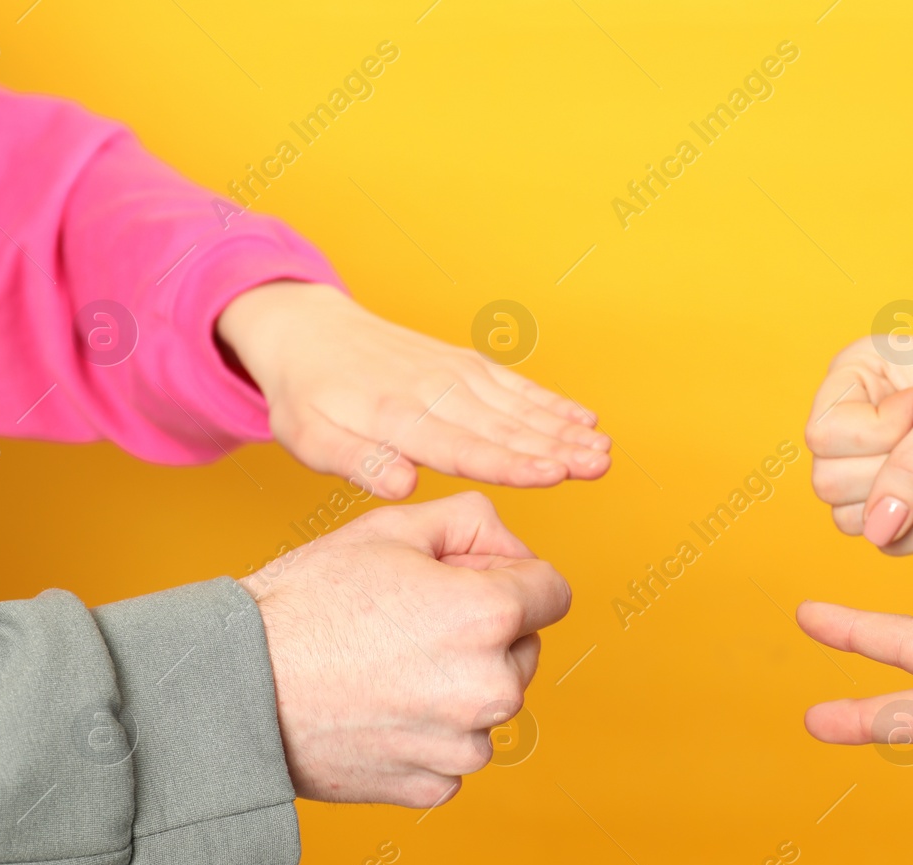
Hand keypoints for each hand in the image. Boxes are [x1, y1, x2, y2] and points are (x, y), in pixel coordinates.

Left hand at [218, 281, 611, 498]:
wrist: (307, 330)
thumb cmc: (308, 395)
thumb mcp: (310, 438)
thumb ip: (357, 462)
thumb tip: (402, 486)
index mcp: (398, 416)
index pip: (465, 447)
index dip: (513, 464)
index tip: (555, 475)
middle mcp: (435, 391)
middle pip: (505, 427)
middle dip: (558, 447)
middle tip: (601, 465)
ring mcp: (455, 373)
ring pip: (518, 406)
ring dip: (565, 428)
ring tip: (604, 448)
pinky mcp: (465, 364)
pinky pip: (515, 385)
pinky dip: (550, 401)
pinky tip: (582, 418)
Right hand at [238, 492, 571, 807]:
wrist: (234, 689)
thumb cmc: (306, 603)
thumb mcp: (390, 527)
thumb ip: (473, 521)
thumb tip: (515, 550)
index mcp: (490, 616)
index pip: (554, 591)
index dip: (511, 576)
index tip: (466, 580)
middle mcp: (491, 687)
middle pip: (524, 648)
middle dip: (487, 631)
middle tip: (410, 621)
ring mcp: (463, 744)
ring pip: (490, 703)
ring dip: (458, 684)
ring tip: (387, 666)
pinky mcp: (432, 785)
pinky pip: (454, 751)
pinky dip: (429, 733)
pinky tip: (378, 709)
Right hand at [804, 313, 912, 553]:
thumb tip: (876, 527)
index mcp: (854, 374)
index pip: (823, 434)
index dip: (876, 436)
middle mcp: (856, 419)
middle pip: (828, 481)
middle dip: (895, 478)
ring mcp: (878, 463)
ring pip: (851, 518)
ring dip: (912, 510)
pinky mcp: (905, 500)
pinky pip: (885, 541)